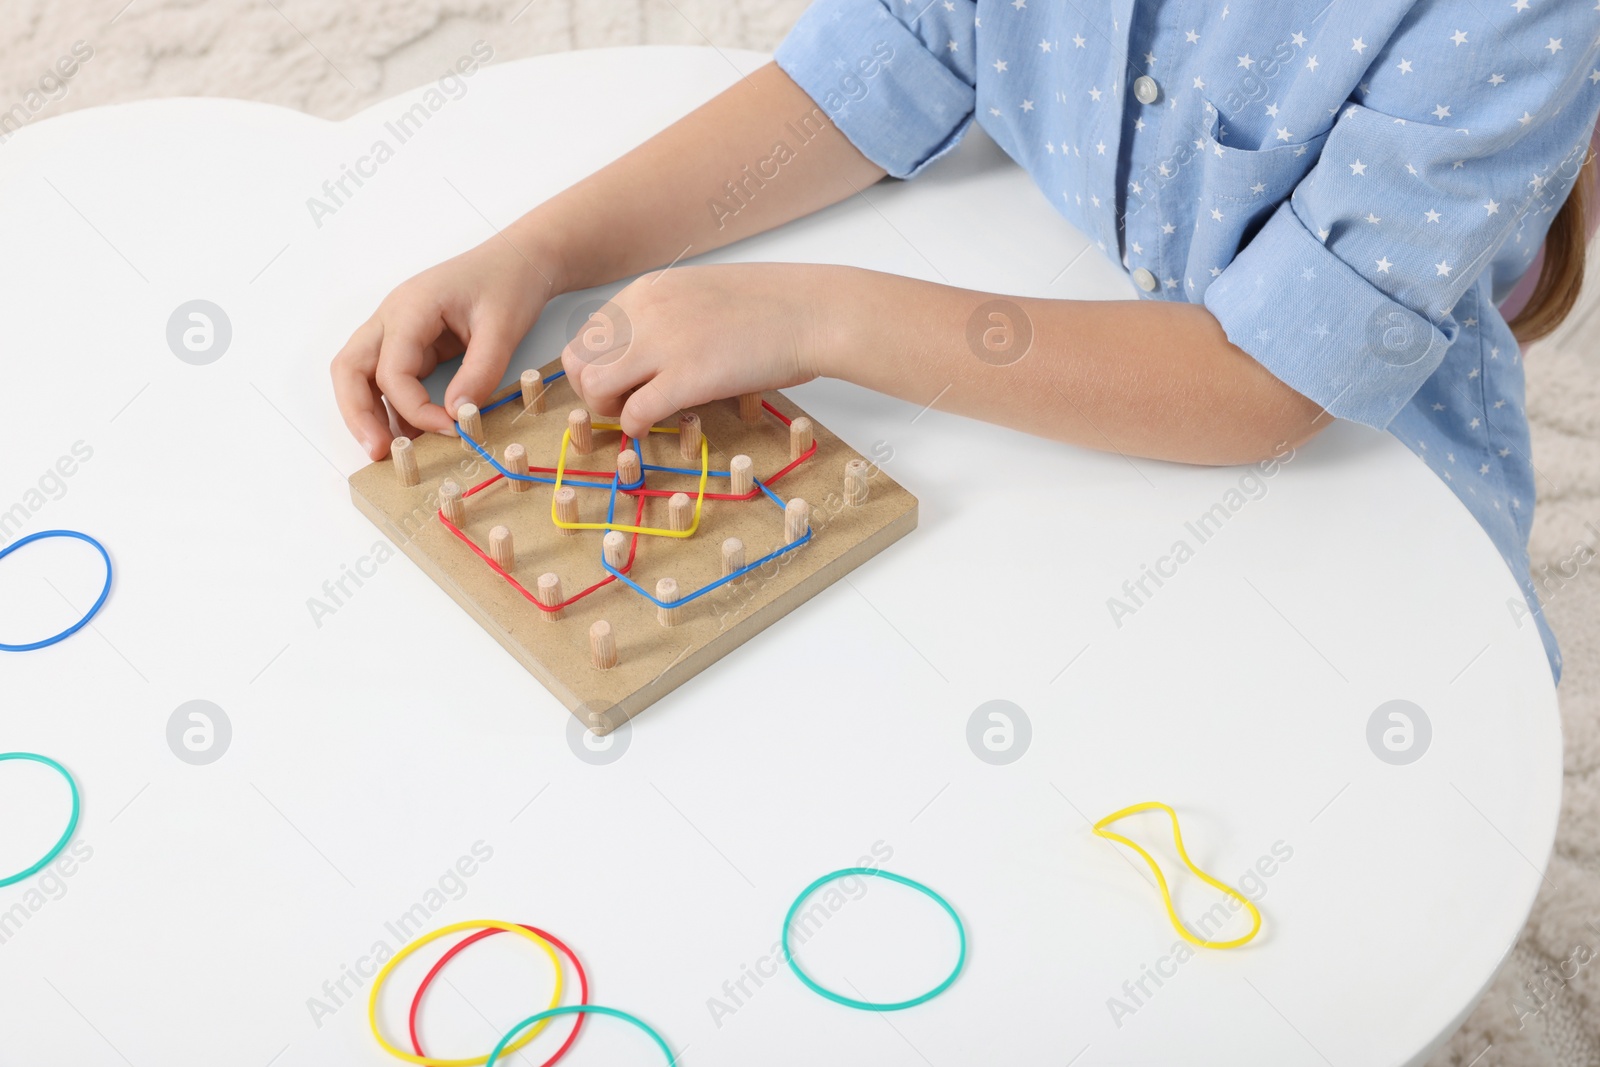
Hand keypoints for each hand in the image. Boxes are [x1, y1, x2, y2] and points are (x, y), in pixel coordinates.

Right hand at [331, 235, 559, 458]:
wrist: (520, 259)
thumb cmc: (509, 282)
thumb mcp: (503, 329)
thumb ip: (480, 372)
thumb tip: (455, 416)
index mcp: (411, 307)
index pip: (391, 370)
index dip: (413, 408)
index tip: (448, 429)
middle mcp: (392, 316)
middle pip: (349, 368)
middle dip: (358, 413)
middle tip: (378, 451)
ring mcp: (397, 328)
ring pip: (360, 373)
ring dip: (368, 412)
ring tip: (389, 449)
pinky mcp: (411, 342)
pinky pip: (387, 376)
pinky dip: (393, 404)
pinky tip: (412, 431)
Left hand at [560, 262, 829, 438]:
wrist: (813, 312)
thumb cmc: (772, 307)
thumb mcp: (701, 293)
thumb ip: (664, 316)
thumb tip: (643, 352)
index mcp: (646, 291)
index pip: (586, 335)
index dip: (595, 367)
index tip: (621, 384)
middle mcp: (644, 313)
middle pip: (578, 362)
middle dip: (592, 391)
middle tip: (622, 404)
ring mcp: (664, 344)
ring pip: (594, 387)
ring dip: (609, 409)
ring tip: (638, 414)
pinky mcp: (688, 378)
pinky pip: (634, 413)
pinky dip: (637, 428)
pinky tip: (656, 427)